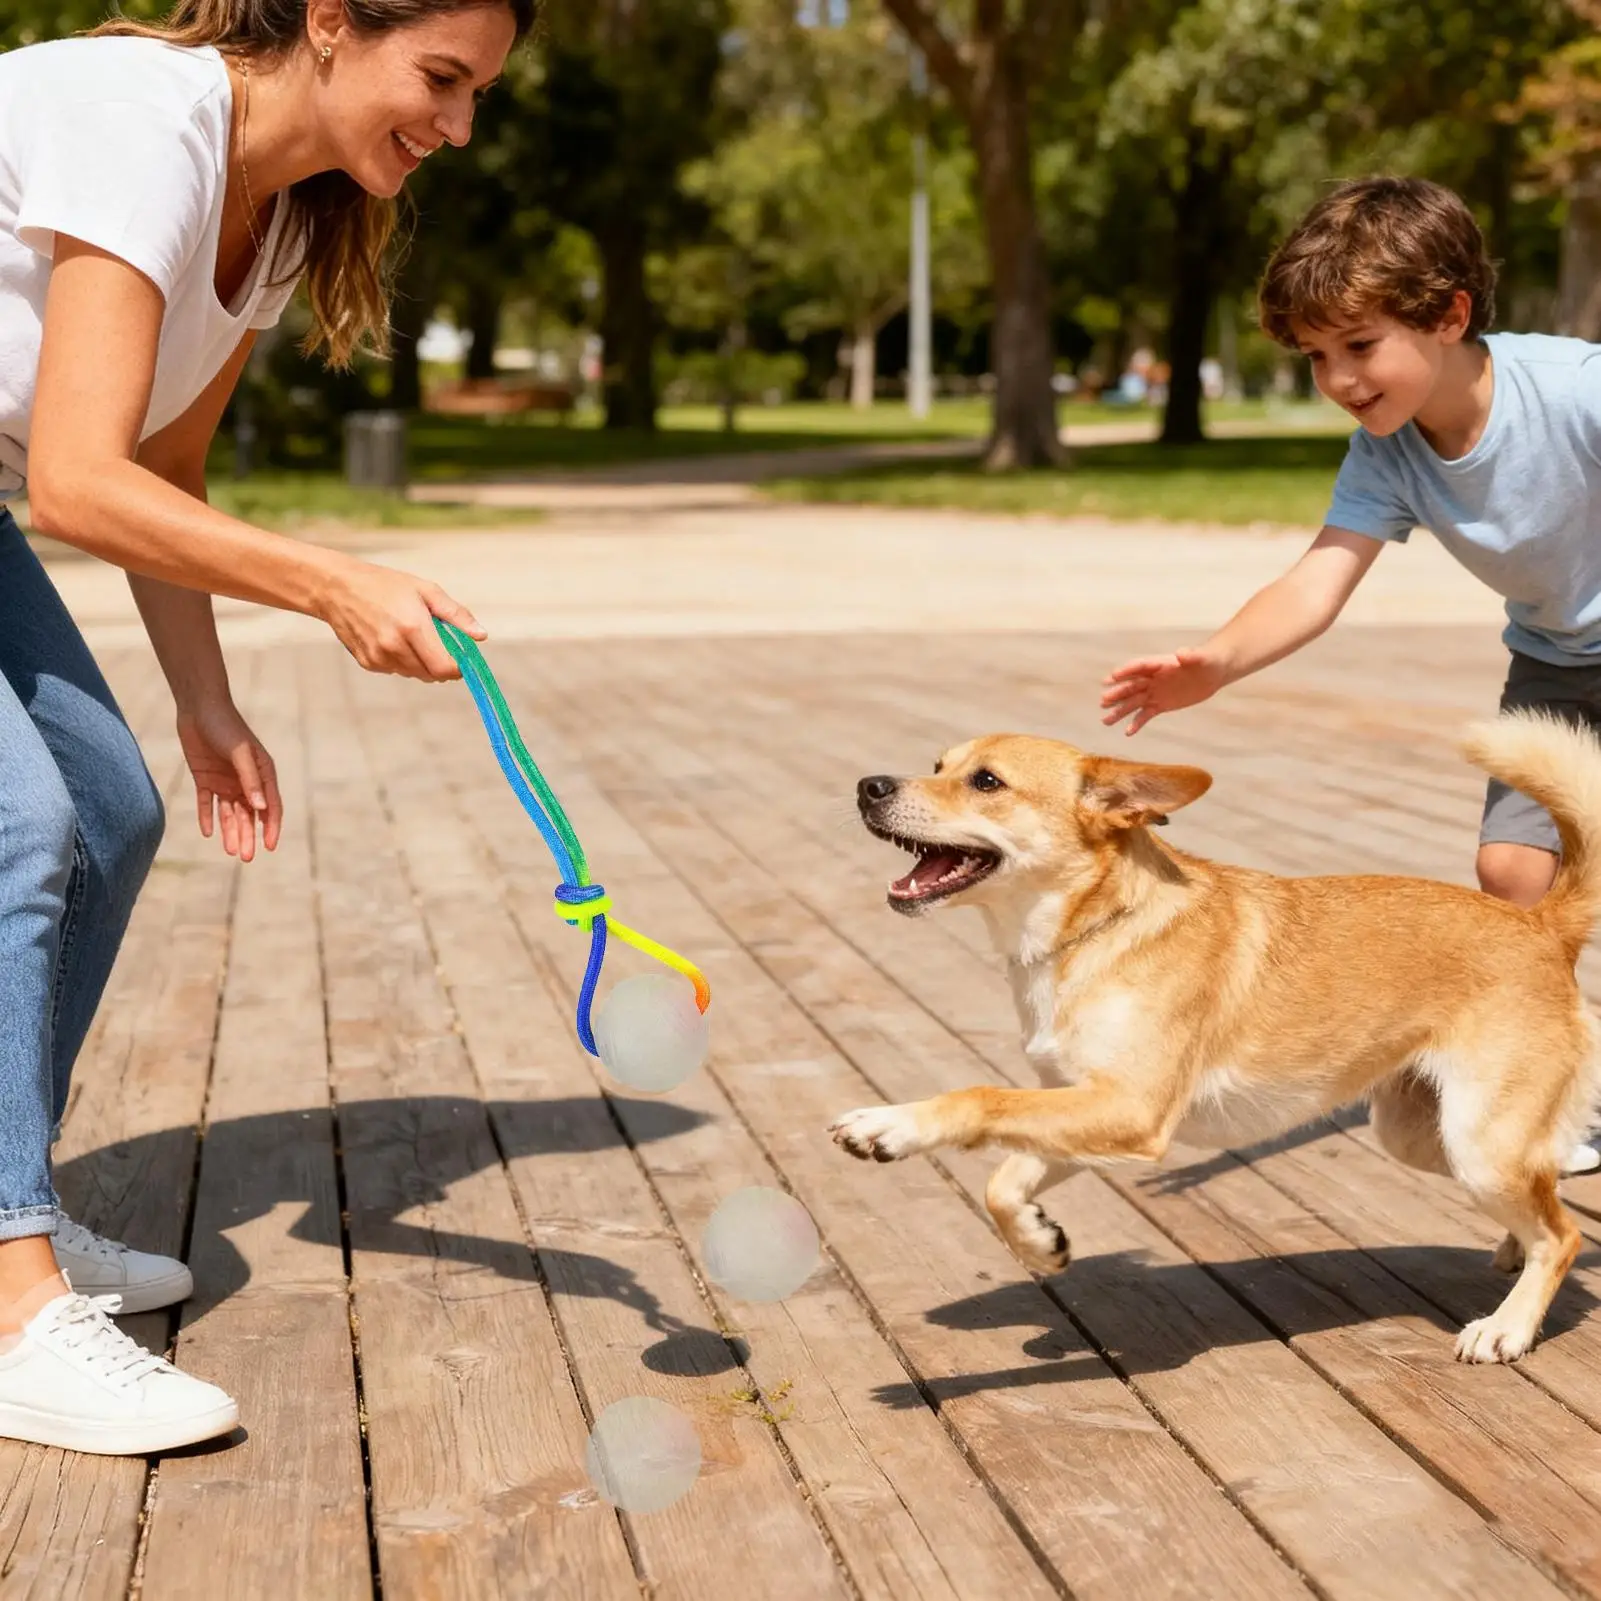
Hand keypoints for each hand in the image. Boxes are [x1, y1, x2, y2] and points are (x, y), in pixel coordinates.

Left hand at [175, 699, 282, 861]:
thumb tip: (260, 809)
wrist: (199, 707)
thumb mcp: (240, 753)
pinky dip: (208, 817)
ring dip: (231, 830)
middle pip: (250, 814)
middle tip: (245, 858)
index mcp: (263, 773)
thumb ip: (250, 780)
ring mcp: (226, 780)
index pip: (270, 805)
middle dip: (248, 835)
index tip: (269, 847)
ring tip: (230, 851)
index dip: (271, 826)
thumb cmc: (225, 726)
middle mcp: (246, 780)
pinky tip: (208, 832)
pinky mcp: (206, 778)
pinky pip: (207, 803)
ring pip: (230, 812)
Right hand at [318, 558, 484, 680]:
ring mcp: (379, 657)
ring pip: (415, 674)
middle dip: (442, 664)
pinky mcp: (368, 663)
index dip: (459, 667)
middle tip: (437, 642)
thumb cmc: (386, 585)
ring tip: (412, 635)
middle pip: (432, 675)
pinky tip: (393, 639)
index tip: (462, 657)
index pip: (445, 668)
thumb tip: (481, 636)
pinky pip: (397, 671)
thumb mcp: (425, 590)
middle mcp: (394, 646)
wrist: (337, 588)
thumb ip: (456, 615)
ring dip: (422, 663)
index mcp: (413, 627)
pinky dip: (403, 661)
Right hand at [1100, 647, 1225, 734]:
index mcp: (1159, 664)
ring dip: (1119, 711)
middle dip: (1118, 693)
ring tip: (1105, 721)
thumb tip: (1180, 653)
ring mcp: (1155, 692)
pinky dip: (1137, 723)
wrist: (1212, 673)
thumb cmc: (1206, 661)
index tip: (1112, 677)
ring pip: (1133, 702)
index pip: (1139, 667)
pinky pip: (1146, 715)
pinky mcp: (1161, 705)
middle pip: (1132, 686)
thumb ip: (1190, 655)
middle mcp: (1153, 678)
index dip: (1126, 671)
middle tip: (1103, 701)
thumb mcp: (1201, 658)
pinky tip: (1128, 733)